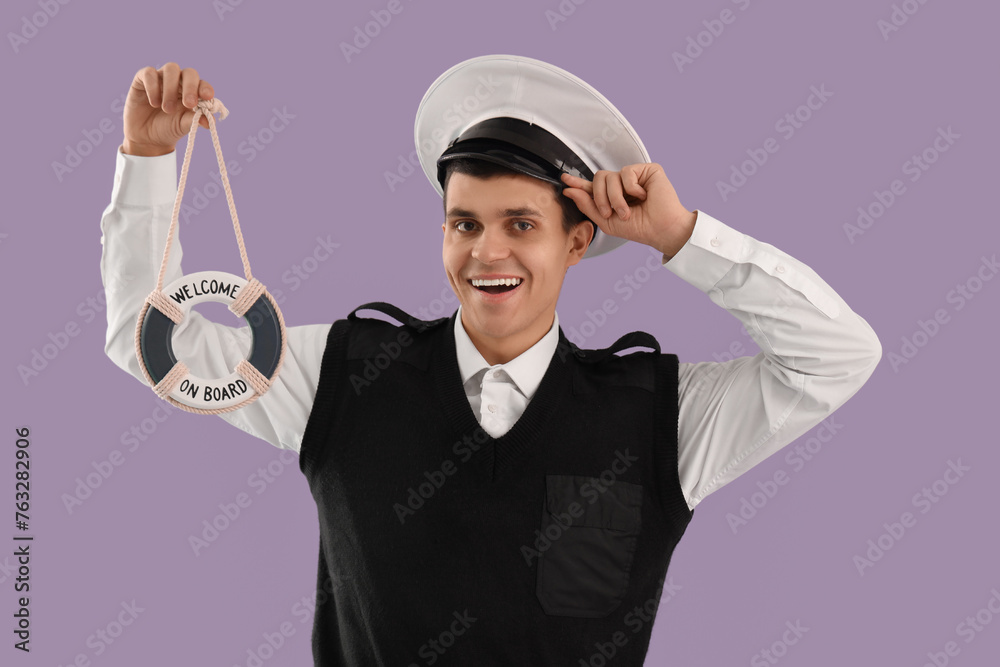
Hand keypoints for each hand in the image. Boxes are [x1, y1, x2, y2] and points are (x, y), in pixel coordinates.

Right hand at [122, 62, 214, 156]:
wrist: (146, 138)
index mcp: (193, 92)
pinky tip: (154, 103)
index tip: (207, 97)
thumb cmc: (169, 129)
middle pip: (189, 73)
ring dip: (171, 89)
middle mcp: (178, 82)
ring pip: (171, 69)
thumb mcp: (183, 126)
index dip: (205, 88)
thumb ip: (195, 120)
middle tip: (189, 104)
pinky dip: (153, 87)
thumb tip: (210, 121)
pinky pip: (149, 73)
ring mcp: (161, 78)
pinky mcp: (142, 79)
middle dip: (191, 87)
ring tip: (167, 109)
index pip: (202, 83)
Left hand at [561, 163, 696, 258]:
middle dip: (599, 197)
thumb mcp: (607, 221)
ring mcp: (634, 176)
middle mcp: (622, 184)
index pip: (592, 186)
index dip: (578, 182)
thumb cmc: (639, 228)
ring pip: (609, 176)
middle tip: (609, 212)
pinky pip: (626, 172)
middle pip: (598, 177)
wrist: (660, 230)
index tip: (564, 180)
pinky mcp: (647, 170)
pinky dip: (631, 188)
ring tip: (628, 211)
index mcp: (613, 196)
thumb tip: (570, 191)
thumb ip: (588, 205)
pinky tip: (643, 196)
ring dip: (615, 198)